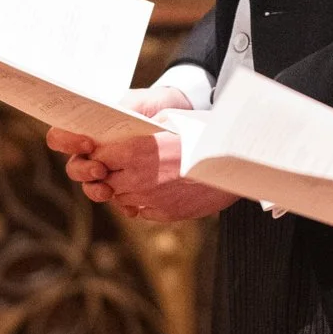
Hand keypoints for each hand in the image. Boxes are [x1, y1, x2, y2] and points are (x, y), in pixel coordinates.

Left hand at [46, 85, 234, 220]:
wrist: (235, 164)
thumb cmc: (204, 134)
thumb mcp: (171, 119)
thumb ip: (142, 126)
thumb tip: (124, 126)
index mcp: (136, 152)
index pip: (98, 157)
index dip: (97, 154)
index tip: (101, 150)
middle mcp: (139, 179)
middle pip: (106, 180)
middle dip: (109, 172)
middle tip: (120, 162)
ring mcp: (151, 200)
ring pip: (121, 197)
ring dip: (124, 186)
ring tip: (140, 173)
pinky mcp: (164, 214)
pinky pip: (140, 209)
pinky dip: (141, 200)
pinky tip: (155, 186)